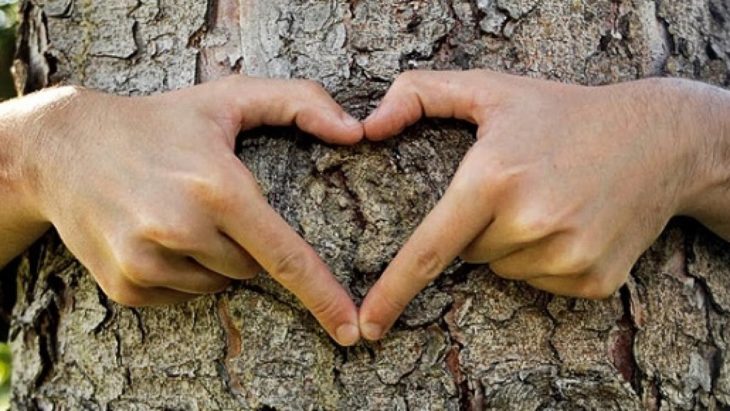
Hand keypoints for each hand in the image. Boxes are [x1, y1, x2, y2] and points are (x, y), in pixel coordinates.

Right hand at [20, 76, 362, 345]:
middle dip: (245, 241)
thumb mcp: (228, 98)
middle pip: (253, 267)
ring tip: (176, 212)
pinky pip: (183, 295)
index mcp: (217, 188)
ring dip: (212, 257)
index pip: (285, 255)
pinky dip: (182, 272)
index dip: (323, 295)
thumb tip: (354, 132)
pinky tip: (154, 234)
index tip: (350, 327)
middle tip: (208, 200)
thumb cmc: (158, 122)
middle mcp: (180, 230)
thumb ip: (298, 102)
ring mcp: (147, 263)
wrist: (64, 149)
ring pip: (219, 283)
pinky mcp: (126, 286)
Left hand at [358, 70, 722, 340]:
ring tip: (549, 201)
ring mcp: (567, 256)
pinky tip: (573, 223)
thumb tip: (367, 126)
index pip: (429, 250)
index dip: (393, 291)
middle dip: (479, 228)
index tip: (368, 324)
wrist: (658, 140)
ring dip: (513, 245)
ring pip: (503, 270)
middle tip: (518, 188)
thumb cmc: (563, 113)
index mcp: (494, 179)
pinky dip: (545, 260)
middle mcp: (530, 223)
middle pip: (468, 254)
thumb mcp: (491, 89)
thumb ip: (420, 93)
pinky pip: (541, 283)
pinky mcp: (594, 280)